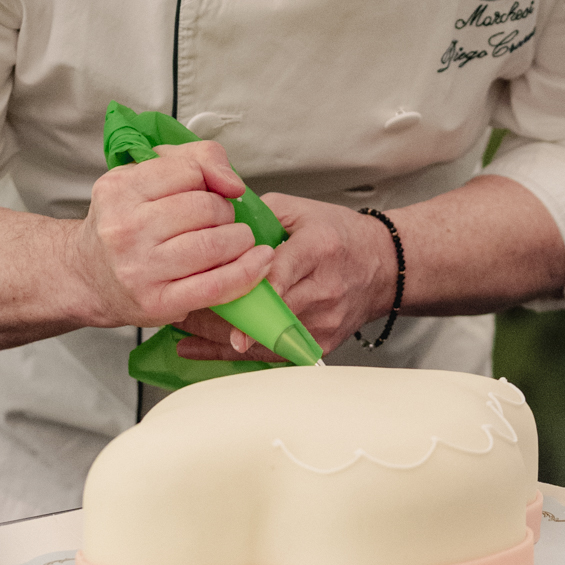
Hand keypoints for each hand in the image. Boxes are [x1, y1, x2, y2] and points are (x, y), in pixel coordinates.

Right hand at [69, 142, 275, 330]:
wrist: (88, 276)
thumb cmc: (124, 223)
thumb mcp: (144, 175)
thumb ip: (195, 159)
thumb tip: (233, 183)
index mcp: (119, 189)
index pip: (190, 169)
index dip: (210, 178)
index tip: (210, 190)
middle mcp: (124, 228)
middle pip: (205, 207)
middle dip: (224, 211)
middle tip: (219, 220)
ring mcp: (139, 268)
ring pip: (214, 244)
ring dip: (239, 240)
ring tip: (236, 240)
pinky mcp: (157, 302)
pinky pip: (216, 285)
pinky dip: (246, 272)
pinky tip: (259, 262)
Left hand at [175, 193, 396, 361]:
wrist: (384, 268)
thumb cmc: (341, 237)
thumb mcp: (302, 211)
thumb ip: (259, 214)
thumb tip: (216, 222)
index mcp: (318, 250)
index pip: (281, 273)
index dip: (249, 290)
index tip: (218, 301)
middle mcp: (323, 290)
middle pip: (267, 312)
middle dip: (222, 314)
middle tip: (181, 310)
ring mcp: (324, 323)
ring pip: (266, 338)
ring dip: (223, 338)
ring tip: (185, 332)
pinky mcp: (321, 344)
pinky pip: (275, 353)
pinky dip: (240, 352)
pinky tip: (207, 348)